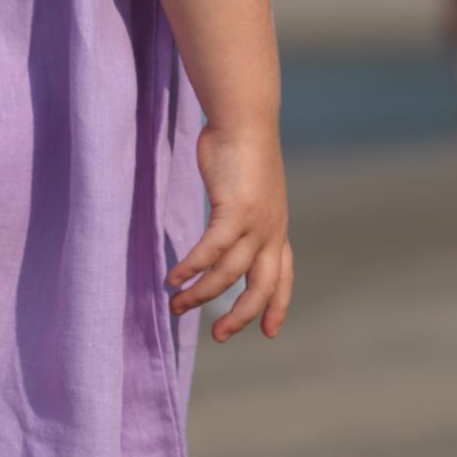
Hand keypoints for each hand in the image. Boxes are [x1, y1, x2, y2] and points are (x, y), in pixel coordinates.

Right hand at [172, 122, 292, 343]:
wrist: (245, 119)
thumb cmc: (241, 150)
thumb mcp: (247, 191)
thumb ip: (240, 215)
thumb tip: (227, 229)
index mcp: (277, 228)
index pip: (283, 276)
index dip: (278, 306)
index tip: (270, 332)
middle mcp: (271, 231)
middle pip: (262, 286)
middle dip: (242, 316)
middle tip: (219, 336)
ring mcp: (256, 223)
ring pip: (229, 273)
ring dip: (202, 294)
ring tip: (177, 305)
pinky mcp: (235, 211)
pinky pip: (211, 250)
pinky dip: (192, 267)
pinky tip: (174, 277)